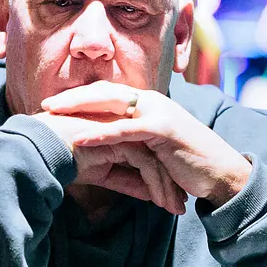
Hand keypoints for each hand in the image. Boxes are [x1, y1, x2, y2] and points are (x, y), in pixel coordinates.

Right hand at [33, 112, 186, 215]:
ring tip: (173, 210)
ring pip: (155, 159)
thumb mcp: (102, 174)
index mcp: (123, 130)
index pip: (151, 154)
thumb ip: (127, 181)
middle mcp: (126, 126)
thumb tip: (149, 194)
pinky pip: (144, 162)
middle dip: (171, 183)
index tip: (172, 200)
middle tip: (179, 208)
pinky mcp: (118, 136)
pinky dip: (153, 183)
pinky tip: (156, 203)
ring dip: (165, 187)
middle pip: (158, 155)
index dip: (162, 178)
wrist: (41, 152)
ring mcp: (123, 128)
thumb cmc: (66, 160)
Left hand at [40, 83, 252, 208]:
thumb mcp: (155, 149)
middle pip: (105, 92)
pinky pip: (126, 130)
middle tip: (45, 105)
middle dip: (73, 98)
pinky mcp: (164, 129)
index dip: (81, 97)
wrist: (221, 174)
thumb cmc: (187, 165)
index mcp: (149, 103)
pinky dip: (101, 134)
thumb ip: (134, 143)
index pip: (108, 93)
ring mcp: (159, 112)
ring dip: (79, 109)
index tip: (55, 104)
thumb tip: (109, 150)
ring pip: (112, 105)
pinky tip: (80, 139)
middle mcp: (152, 101)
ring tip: (53, 116)